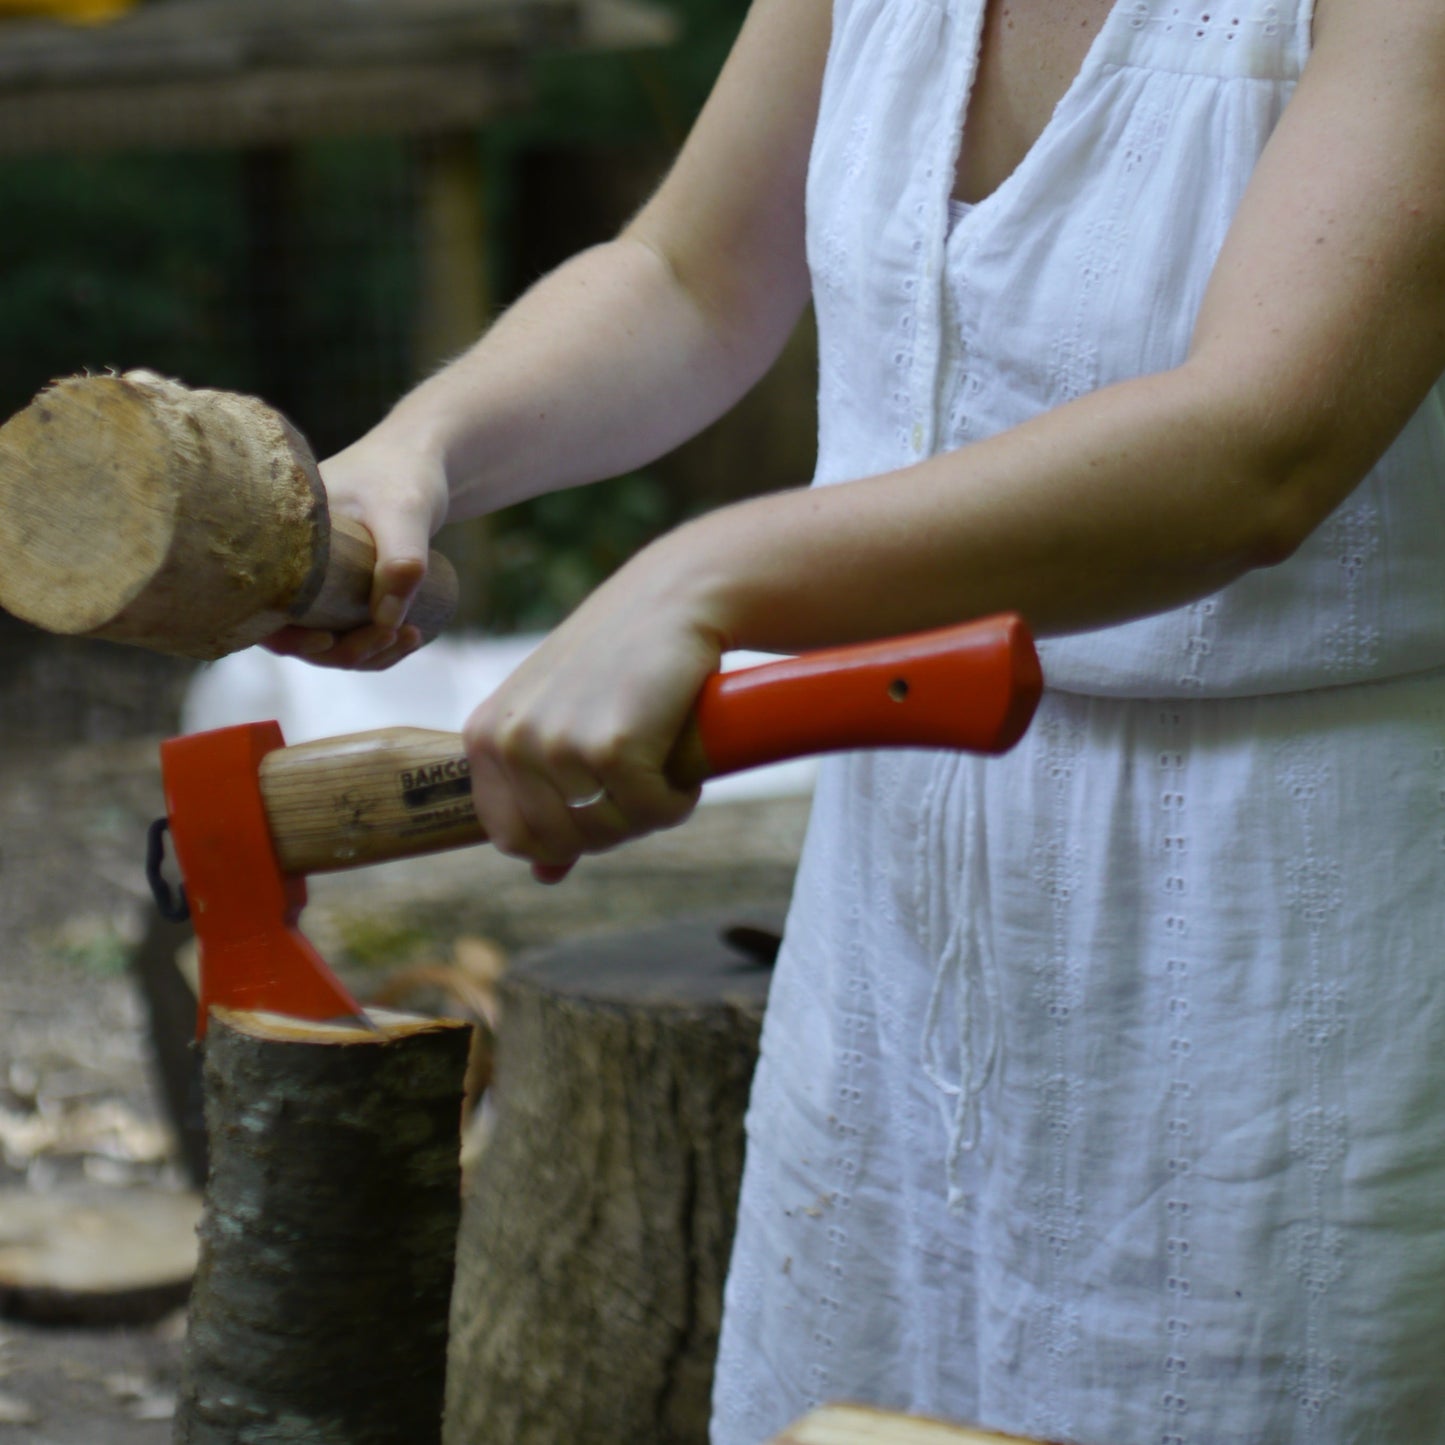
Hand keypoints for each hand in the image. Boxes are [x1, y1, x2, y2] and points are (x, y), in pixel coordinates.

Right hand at [264, 430, 450, 669]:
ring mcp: (317, 578)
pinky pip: (348, 630)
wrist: (424, 458)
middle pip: (298, 633)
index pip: (261, 609)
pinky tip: (408, 634)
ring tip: (410, 634)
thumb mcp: (404, 512)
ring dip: (367, 652)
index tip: (329, 640)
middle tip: (393, 634)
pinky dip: (375, 643)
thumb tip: (387, 623)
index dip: (287, 638)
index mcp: (278, 541)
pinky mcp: (342, 586)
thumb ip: (401, 559)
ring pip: (329, 638)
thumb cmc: (403, 473)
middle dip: (345, 651)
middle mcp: (289, 562)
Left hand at [462, 539, 725, 882]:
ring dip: (650, 812)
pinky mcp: (611, 746)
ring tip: (665, 765)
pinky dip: (678, 799)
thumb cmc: (618, 660)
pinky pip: (652, 813)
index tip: (604, 798)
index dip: (568, 834)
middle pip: (565, 842)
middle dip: (616, 826)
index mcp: (483, 737)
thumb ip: (546, 795)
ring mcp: (555, 744)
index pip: (513, 839)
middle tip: (647, 781)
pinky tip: (684, 764)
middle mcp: (508, 741)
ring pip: (609, 833)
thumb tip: (544, 877)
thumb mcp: (564, 721)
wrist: (671, 598)